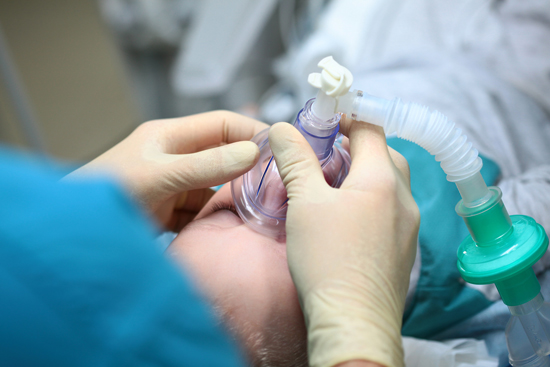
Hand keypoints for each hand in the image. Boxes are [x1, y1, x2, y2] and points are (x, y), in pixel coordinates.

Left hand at [66, 111, 267, 230]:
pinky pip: (204, 211)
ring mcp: (175, 185)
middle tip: (276, 185)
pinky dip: (219, 218)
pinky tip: (235, 228)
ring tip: (260, 212)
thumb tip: (252, 153)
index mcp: (171, 136)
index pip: (222, 124)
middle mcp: (177, 157)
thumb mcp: (160, 176)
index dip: (251, 132)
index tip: (278, 149)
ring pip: (217, 187)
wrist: (77, 230)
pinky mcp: (172, 211)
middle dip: (248, 169)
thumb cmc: (107, 191)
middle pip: (224, 157)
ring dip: (235, 198)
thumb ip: (206, 167)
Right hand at [268, 118, 419, 366]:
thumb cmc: (328, 260)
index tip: (323, 121)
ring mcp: (408, 226)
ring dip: (363, 174)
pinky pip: (390, 210)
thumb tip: (282, 128)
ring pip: (388, 184)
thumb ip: (296, 160)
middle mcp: (404, 199)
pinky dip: (370, 200)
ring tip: (330, 185)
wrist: (354, 322)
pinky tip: (345, 217)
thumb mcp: (304, 202)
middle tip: (323, 154)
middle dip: (355, 146)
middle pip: (384, 154)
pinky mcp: (403, 248)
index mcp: (383, 180)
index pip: (372, 128)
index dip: (347, 117)